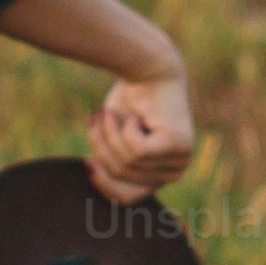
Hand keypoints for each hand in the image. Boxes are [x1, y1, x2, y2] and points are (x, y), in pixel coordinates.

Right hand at [88, 64, 196, 203]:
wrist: (148, 66)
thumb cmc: (129, 100)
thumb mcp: (113, 139)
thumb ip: (110, 162)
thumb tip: (91, 172)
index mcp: (162, 176)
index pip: (127, 198)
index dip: (103, 184)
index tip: (84, 162)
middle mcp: (176, 171)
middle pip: (123, 177)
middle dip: (103, 148)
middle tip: (95, 118)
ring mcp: (181, 160)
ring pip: (128, 162)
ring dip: (110, 133)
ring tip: (108, 112)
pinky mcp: (178, 145)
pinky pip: (137, 150)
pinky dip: (125, 129)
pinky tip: (134, 114)